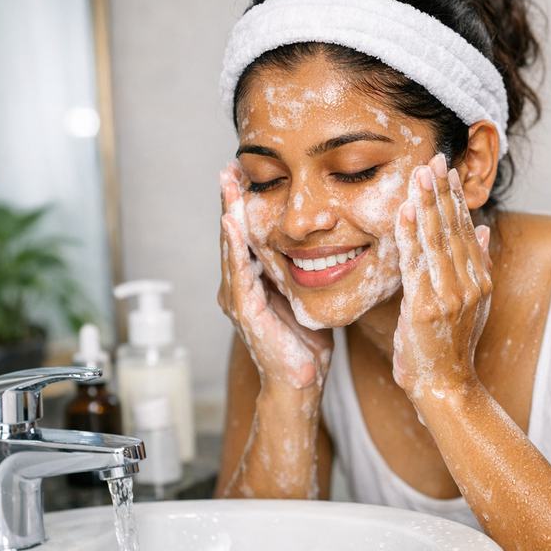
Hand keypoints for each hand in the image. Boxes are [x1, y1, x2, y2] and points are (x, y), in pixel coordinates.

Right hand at [218, 161, 332, 391]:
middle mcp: (240, 286)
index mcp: (255, 281)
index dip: (246, 205)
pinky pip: (239, 272)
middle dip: (231, 200)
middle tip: (229, 167)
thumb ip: (302, 272)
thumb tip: (323, 245)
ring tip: (227, 183)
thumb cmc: (305, 344)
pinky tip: (232, 222)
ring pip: (231, 247)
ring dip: (228, 213)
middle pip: (234, 235)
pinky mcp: (245, 311)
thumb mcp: (304, 297)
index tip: (246, 174)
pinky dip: (234, 246)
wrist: (301, 383)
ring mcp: (239, 298)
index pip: (248, 235)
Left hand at [391, 154, 492, 400]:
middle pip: (452, 228)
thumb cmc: (450, 347)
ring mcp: (450, 295)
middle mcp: (469, 283)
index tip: (445, 169)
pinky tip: (406, 210)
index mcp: (479, 279)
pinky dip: (410, 234)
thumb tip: (480, 227)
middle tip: (433, 158)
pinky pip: (416, 262)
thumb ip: (476, 264)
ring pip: (436, 240)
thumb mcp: (472, 304)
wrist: (446, 388)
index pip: (465, 229)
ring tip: (419, 173)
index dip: (454, 197)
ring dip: (426, 204)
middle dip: (441, 191)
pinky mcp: (427, 307)